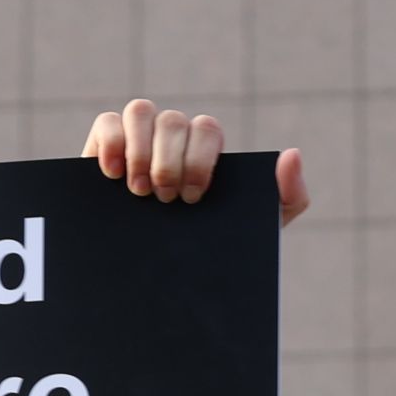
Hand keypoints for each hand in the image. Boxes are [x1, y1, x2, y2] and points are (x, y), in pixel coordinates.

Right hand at [85, 101, 307, 227]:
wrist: (159, 284)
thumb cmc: (212, 247)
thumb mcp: (256, 229)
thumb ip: (288, 198)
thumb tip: (291, 155)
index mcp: (207, 150)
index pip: (207, 130)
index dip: (198, 158)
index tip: (193, 197)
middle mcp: (174, 138)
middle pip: (173, 121)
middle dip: (169, 162)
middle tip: (165, 199)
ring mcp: (139, 139)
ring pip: (141, 112)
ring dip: (140, 151)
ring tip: (138, 191)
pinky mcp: (104, 147)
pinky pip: (107, 122)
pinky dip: (111, 142)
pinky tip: (113, 175)